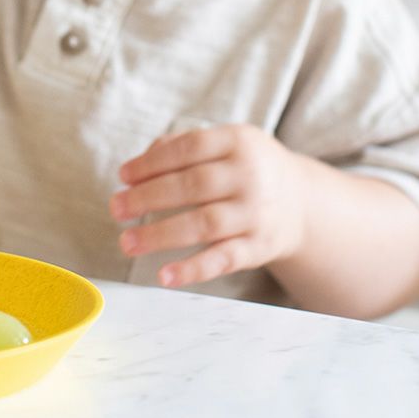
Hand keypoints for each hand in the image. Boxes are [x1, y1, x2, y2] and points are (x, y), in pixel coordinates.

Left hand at [109, 124, 306, 287]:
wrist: (302, 203)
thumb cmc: (246, 168)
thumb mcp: (225, 143)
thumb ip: (181, 145)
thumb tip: (137, 166)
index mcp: (238, 141)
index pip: (188, 149)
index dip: (151, 162)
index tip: (122, 176)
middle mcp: (250, 176)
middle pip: (192, 186)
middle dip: (147, 198)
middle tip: (116, 208)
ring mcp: (256, 213)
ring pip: (203, 224)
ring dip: (160, 234)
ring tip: (127, 241)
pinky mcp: (259, 247)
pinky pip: (223, 259)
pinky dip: (193, 269)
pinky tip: (165, 276)